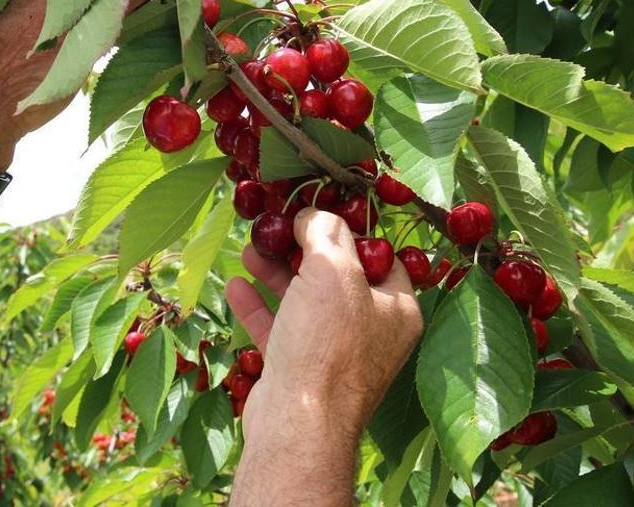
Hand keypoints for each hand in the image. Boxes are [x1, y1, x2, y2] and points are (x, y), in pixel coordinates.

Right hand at [226, 208, 422, 495]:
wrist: (297, 424)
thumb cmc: (327, 346)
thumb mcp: (333, 272)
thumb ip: (326, 234)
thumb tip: (314, 215)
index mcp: (396, 308)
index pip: (381, 255)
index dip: (350, 229)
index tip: (318, 209)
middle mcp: (371, 332)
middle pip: (338, 277)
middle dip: (304, 248)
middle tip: (278, 225)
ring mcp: (335, 354)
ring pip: (306, 302)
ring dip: (277, 272)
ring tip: (251, 246)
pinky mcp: (301, 370)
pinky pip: (281, 329)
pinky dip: (260, 306)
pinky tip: (237, 284)